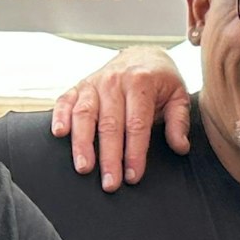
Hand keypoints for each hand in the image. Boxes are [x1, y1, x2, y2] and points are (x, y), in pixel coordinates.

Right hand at [51, 48, 192, 191]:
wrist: (142, 56)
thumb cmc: (160, 81)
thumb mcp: (178, 96)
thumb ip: (179, 121)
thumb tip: (180, 146)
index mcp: (140, 82)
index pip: (137, 124)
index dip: (135, 153)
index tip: (133, 176)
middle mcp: (115, 81)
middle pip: (109, 124)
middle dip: (109, 157)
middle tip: (110, 184)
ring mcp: (94, 83)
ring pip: (85, 115)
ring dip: (82, 143)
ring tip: (83, 167)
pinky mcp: (79, 86)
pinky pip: (65, 100)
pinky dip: (59, 116)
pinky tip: (59, 134)